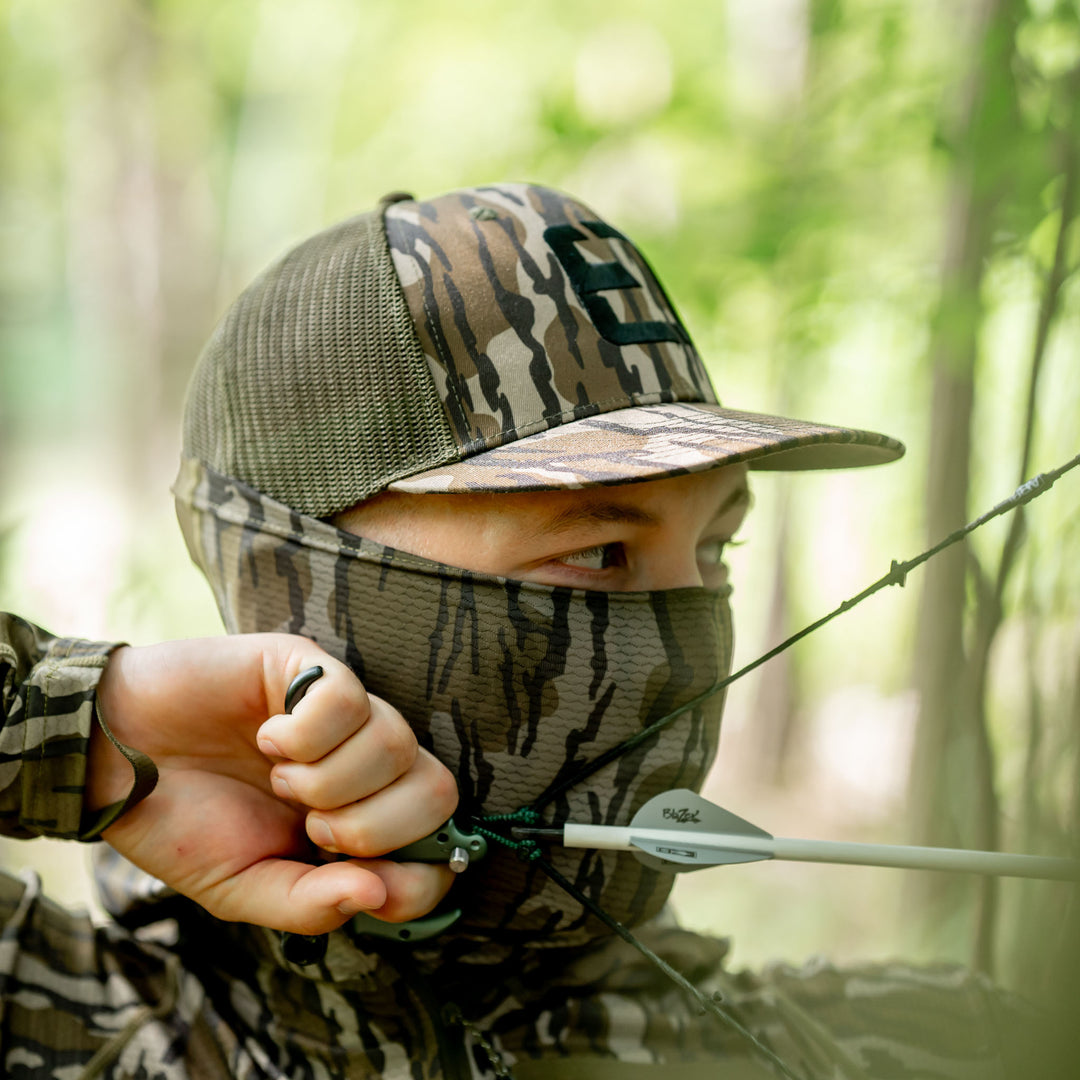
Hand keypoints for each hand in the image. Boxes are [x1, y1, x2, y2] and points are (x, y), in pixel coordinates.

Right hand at [89, 634, 457, 934]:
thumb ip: (311, 904)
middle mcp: (365, 763)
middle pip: (438, 790)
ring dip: (328, 781)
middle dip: (374, 827)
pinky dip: (303, 735)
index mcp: (359, 818)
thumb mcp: (243, 888)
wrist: (111, 760)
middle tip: (312, 827)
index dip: (425, 872)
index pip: (441, 839)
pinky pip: (349, 699)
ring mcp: (343, 712)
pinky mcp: (311, 664)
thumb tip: (377, 896)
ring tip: (279, 778)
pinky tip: (267, 736)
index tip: (373, 883)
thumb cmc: (182, 822)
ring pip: (396, 743)